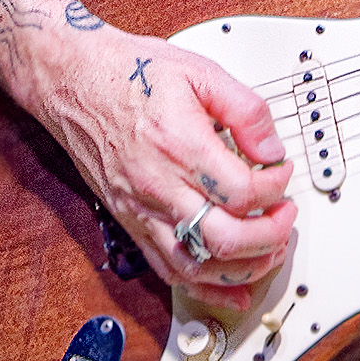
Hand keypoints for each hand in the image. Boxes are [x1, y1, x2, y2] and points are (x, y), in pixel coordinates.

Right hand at [26, 25, 295, 313]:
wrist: (74, 81)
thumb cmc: (129, 73)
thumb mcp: (199, 72)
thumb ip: (244, 109)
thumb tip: (271, 147)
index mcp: (181, 145)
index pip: (242, 191)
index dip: (275, 188)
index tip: (281, 174)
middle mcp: (160, 186)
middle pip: (225, 238)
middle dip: (269, 236)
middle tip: (285, 217)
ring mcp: (142, 210)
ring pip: (197, 266)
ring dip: (242, 269)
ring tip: (268, 252)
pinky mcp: (130, 222)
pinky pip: (167, 270)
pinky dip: (203, 287)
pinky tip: (230, 288)